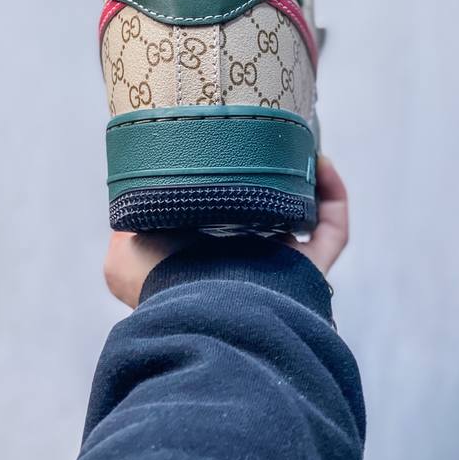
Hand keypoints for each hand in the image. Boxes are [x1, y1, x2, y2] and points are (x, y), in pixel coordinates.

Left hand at [104, 156, 348, 307]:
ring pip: (305, 220)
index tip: (229, 155)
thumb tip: (131, 202)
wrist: (198, 313)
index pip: (223, 219)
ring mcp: (282, 269)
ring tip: (299, 146)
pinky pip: (333, 230)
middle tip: (271, 146)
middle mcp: (246, 264)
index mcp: (207, 257)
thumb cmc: (161, 286)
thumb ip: (127, 230)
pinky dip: (335, 195)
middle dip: (274, 181)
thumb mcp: (123, 258)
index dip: (229, 188)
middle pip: (270, 216)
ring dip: (308, 182)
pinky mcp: (311, 271)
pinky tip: (323, 161)